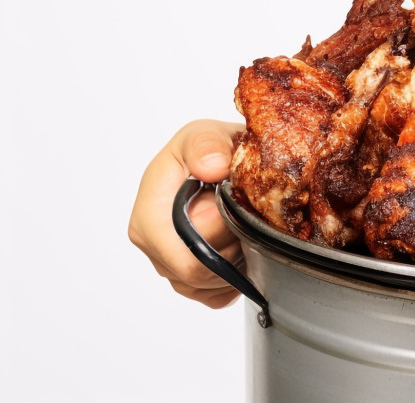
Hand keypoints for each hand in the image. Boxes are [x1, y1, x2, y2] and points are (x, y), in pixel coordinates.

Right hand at [128, 120, 244, 307]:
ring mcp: (170, 263)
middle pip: (195, 274)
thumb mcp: (205, 134)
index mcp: (149, 212)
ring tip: (244, 229)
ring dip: (235, 264)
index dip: (215, 243)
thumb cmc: (207, 150)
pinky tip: (242, 250)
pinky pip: (215, 296)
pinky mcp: (190, 277)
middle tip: (247, 220)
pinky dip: (235, 279)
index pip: (178, 256)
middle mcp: (154, 243)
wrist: (220, 161)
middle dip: (230, 251)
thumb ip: (206, 144)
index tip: (236, 217)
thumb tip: (211, 167)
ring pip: (206, 287)